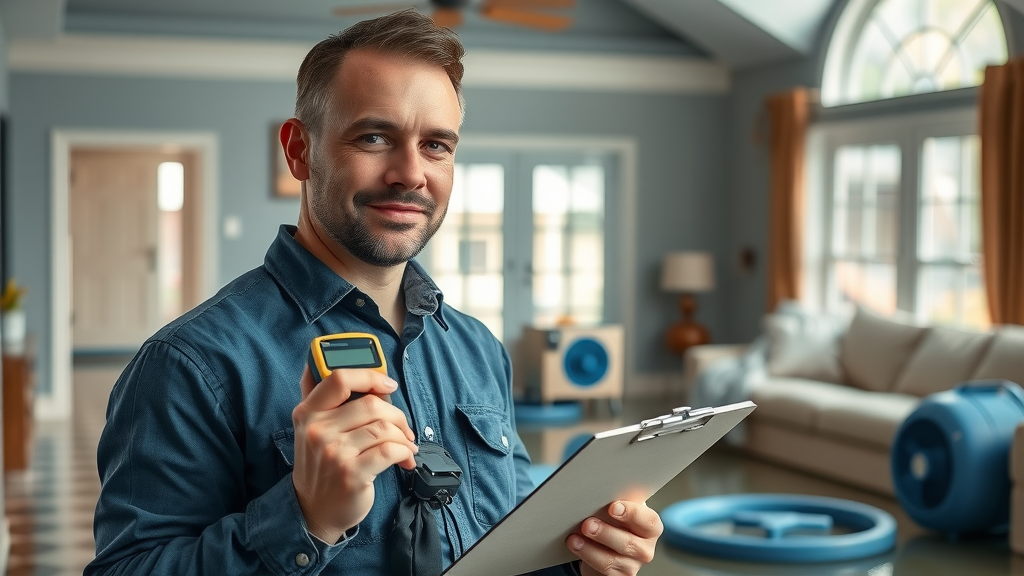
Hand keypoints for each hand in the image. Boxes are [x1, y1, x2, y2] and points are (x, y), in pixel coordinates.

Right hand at [291, 365, 417, 542]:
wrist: (313, 511)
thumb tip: (321, 358)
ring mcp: (334, 453)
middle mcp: (317, 431)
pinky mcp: (352, 474)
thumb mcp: (308, 428)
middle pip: (371, 403)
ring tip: (406, 445)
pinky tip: (406, 458)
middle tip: (403, 427)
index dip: (370, 376)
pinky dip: (405, 452)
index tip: (388, 384)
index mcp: (307, 413)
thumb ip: (317, 396)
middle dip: (397, 414)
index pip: (339, 379)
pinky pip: (391, 450)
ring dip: (403, 436)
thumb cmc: (319, 466)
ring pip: (384, 427)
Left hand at [566, 501, 663, 575]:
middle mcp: (645, 548)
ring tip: (574, 538)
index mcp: (650, 527)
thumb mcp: (619, 510)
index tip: (613, 507)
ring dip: (589, 548)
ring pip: (611, 560)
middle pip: (628, 543)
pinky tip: (575, 546)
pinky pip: (602, 570)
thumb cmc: (614, 521)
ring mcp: (632, 565)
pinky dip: (586, 556)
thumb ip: (616, 502)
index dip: (632, 513)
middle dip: (605, 533)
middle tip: (588, 523)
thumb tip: (598, 492)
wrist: (607, 543)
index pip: (648, 521)